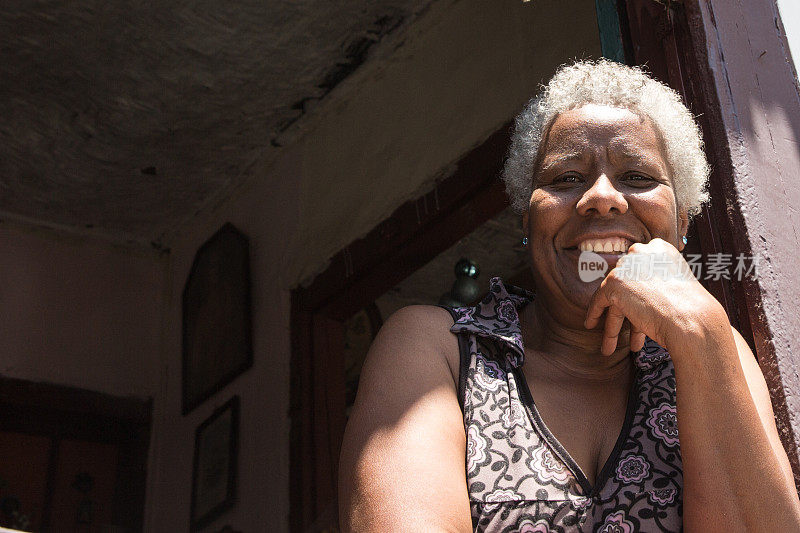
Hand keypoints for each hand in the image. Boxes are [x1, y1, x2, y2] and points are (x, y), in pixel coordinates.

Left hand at [583, 238, 724, 355]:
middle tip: (625, 323)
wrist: (690, 318)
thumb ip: (659, 280)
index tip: (636, 301)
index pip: (639, 267)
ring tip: (610, 343)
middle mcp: (641, 252)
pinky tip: (591, 326)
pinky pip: (598, 300)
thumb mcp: (678, 284)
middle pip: (626, 282)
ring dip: (613, 321)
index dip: (636, 287)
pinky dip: (594, 313)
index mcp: (660, 248)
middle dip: (626, 306)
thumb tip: (642, 291)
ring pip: (614, 295)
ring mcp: (626, 266)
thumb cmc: (692, 310)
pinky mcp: (614, 283)